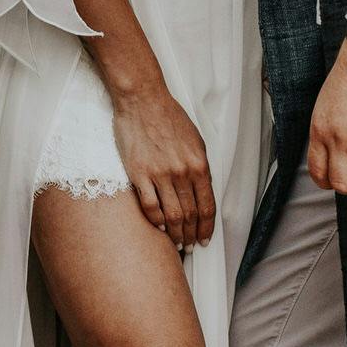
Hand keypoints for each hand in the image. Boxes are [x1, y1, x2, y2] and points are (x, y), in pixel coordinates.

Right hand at [112, 86, 216, 250]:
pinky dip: (156, 222)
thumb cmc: (170, 117)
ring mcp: (159, 175)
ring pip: (171, 216)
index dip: (206, 228)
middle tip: (190, 246)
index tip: (205, 239)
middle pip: (190, 215)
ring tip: (177, 243)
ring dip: (176, 234)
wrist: (143, 100)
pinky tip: (159, 228)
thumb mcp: (196, 140)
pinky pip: (150, 206)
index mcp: (199, 165)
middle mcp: (182, 173)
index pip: (207, 207)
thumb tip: (203, 190)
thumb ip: (201, 167)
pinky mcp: (139, 174)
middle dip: (192, 235)